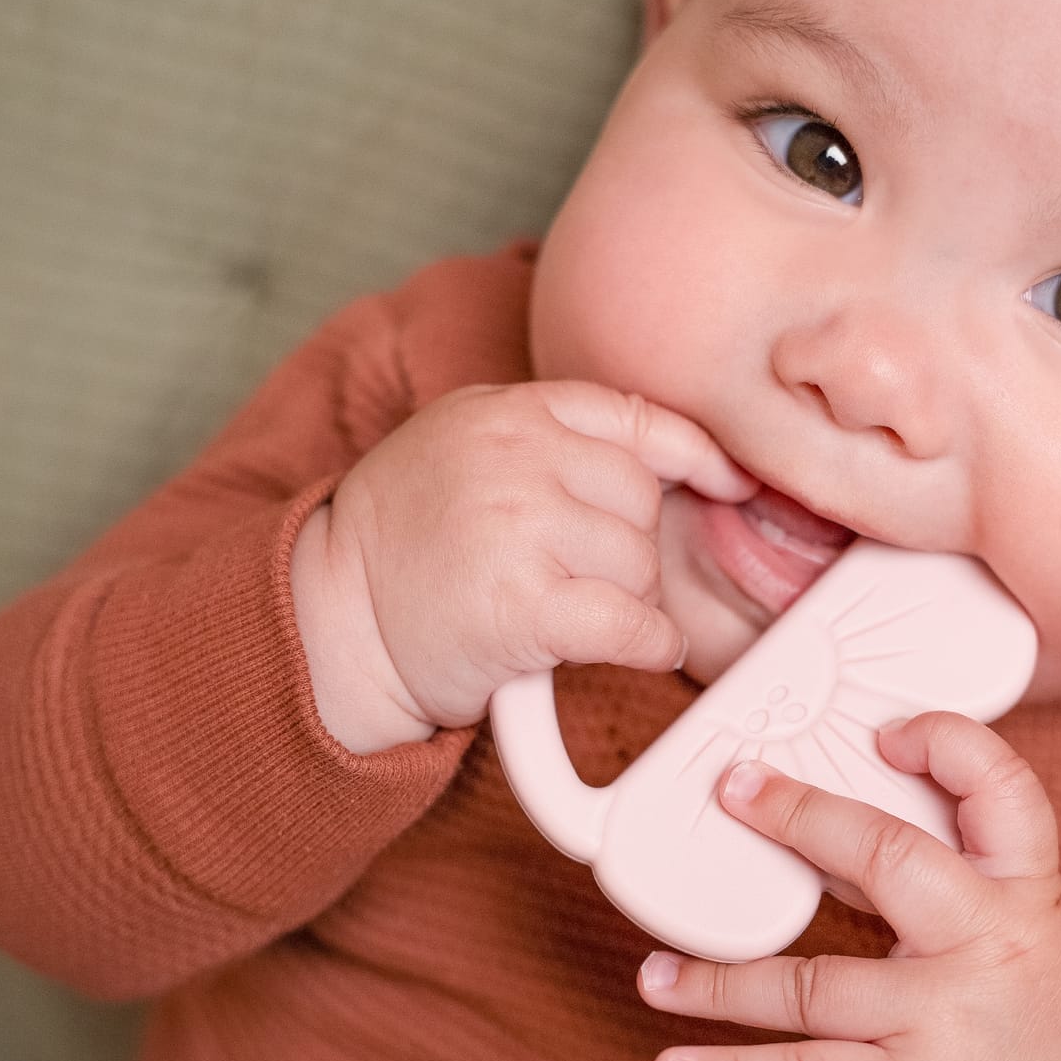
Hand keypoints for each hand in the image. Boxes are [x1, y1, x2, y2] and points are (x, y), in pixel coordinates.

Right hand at [294, 380, 756, 739]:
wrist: (331, 623)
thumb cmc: (403, 545)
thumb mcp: (462, 447)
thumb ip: (544, 438)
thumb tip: (661, 454)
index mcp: (507, 412)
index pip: (631, 417)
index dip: (693, 454)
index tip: (729, 481)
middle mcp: (516, 457)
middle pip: (641, 498)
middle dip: (627, 546)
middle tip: (579, 577)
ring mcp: (520, 527)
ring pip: (639, 563)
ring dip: (625, 598)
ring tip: (565, 611)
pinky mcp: (525, 607)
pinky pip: (633, 623)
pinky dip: (649, 644)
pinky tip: (635, 648)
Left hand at [636, 710, 1060, 1060]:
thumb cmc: (1047, 1005)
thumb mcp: (1038, 918)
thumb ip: (957, 867)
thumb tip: (831, 824)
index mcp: (1028, 888)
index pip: (1001, 790)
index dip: (946, 744)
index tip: (882, 732)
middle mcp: (989, 945)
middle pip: (890, 858)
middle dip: (802, 817)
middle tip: (733, 789)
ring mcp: (945, 1021)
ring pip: (814, 984)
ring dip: (721, 981)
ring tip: (654, 974)